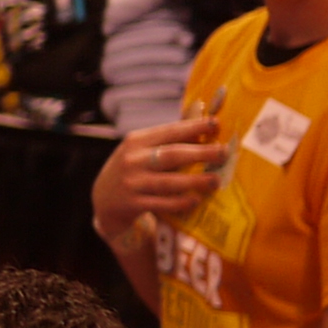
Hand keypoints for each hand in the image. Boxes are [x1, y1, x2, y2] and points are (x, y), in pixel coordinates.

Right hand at [91, 112, 230, 242]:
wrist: (103, 198)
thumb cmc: (133, 169)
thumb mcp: (141, 150)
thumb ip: (167, 141)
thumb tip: (203, 130)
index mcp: (136, 140)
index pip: (170, 131)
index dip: (194, 127)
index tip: (216, 123)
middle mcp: (132, 160)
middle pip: (172, 154)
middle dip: (201, 153)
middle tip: (223, 153)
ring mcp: (132, 183)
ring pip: (169, 182)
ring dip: (195, 181)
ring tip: (216, 180)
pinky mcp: (133, 204)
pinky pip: (162, 203)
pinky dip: (181, 202)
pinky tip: (196, 200)